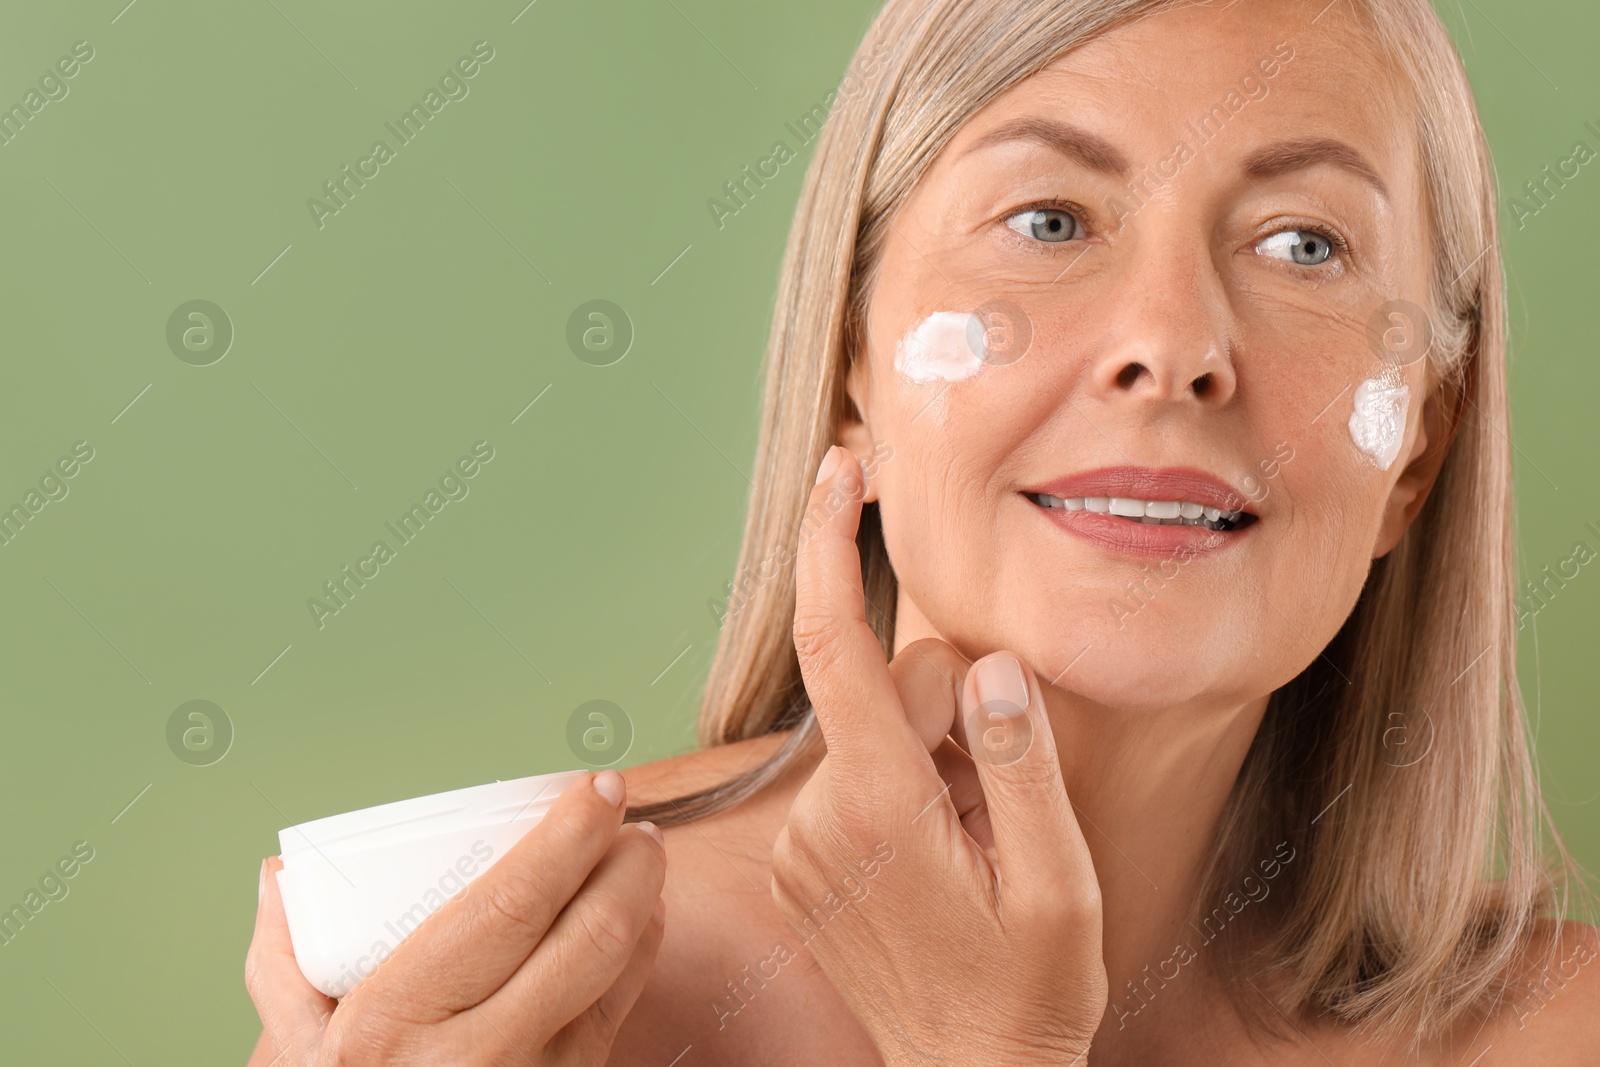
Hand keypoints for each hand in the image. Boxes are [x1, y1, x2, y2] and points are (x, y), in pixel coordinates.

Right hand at [244, 770, 665, 1065]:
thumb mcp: (296, 1045)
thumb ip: (283, 961)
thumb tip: (283, 876)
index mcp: (397, 1021)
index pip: (511, 905)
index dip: (569, 836)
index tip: (598, 787)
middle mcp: (478, 1057)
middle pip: (589, 935)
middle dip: (628, 862)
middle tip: (629, 816)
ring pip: (618, 974)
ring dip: (644, 901)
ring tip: (638, 852)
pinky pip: (620, 1014)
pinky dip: (638, 956)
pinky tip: (638, 918)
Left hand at [772, 445, 1106, 1065]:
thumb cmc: (1025, 991)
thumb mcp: (1056, 882)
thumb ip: (1020, 761)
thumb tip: (992, 665)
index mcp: (878, 807)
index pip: (835, 646)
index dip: (830, 544)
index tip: (841, 469)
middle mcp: (822, 812)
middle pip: (890, 685)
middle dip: (957, 707)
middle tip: (1006, 802)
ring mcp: (806, 836)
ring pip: (879, 725)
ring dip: (938, 754)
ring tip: (978, 843)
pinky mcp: (806, 851)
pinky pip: (864, 768)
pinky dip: (911, 781)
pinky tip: (946, 849)